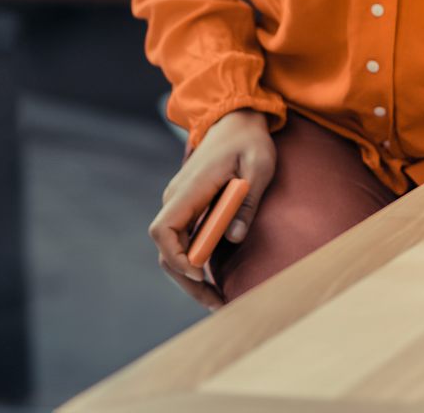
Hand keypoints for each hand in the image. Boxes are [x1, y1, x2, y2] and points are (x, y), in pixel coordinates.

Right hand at [148, 108, 276, 308]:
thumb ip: (247, 199)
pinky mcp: (190, 208)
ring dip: (191, 277)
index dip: (177, 256)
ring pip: (174, 249)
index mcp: (189, 189)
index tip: (201, 272)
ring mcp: (181, 204)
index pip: (163, 230)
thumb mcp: (259, 164)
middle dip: (187, 280)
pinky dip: (196, 262)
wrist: (236, 119)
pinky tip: (215, 280)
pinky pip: (185, 241)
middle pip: (167, 249)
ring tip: (218, 300)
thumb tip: (234, 237)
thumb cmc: (250, 141)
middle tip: (217, 303)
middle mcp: (177, 199)